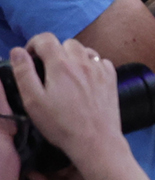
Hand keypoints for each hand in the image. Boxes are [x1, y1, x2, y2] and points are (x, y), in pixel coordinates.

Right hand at [8, 37, 122, 171]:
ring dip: (73, 56)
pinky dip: (91, 64)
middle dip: (53, 50)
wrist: (96, 141)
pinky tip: (85, 78)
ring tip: (65, 73)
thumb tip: (17, 51)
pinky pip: (101, 61)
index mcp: (61, 65)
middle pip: (66, 43)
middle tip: (47, 69)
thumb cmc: (60, 124)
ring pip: (85, 50)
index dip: (34, 44)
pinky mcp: (112, 80)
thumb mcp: (33, 100)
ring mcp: (100, 70)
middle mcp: (83, 62)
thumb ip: (23, 73)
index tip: (30, 58)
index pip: (45, 39)